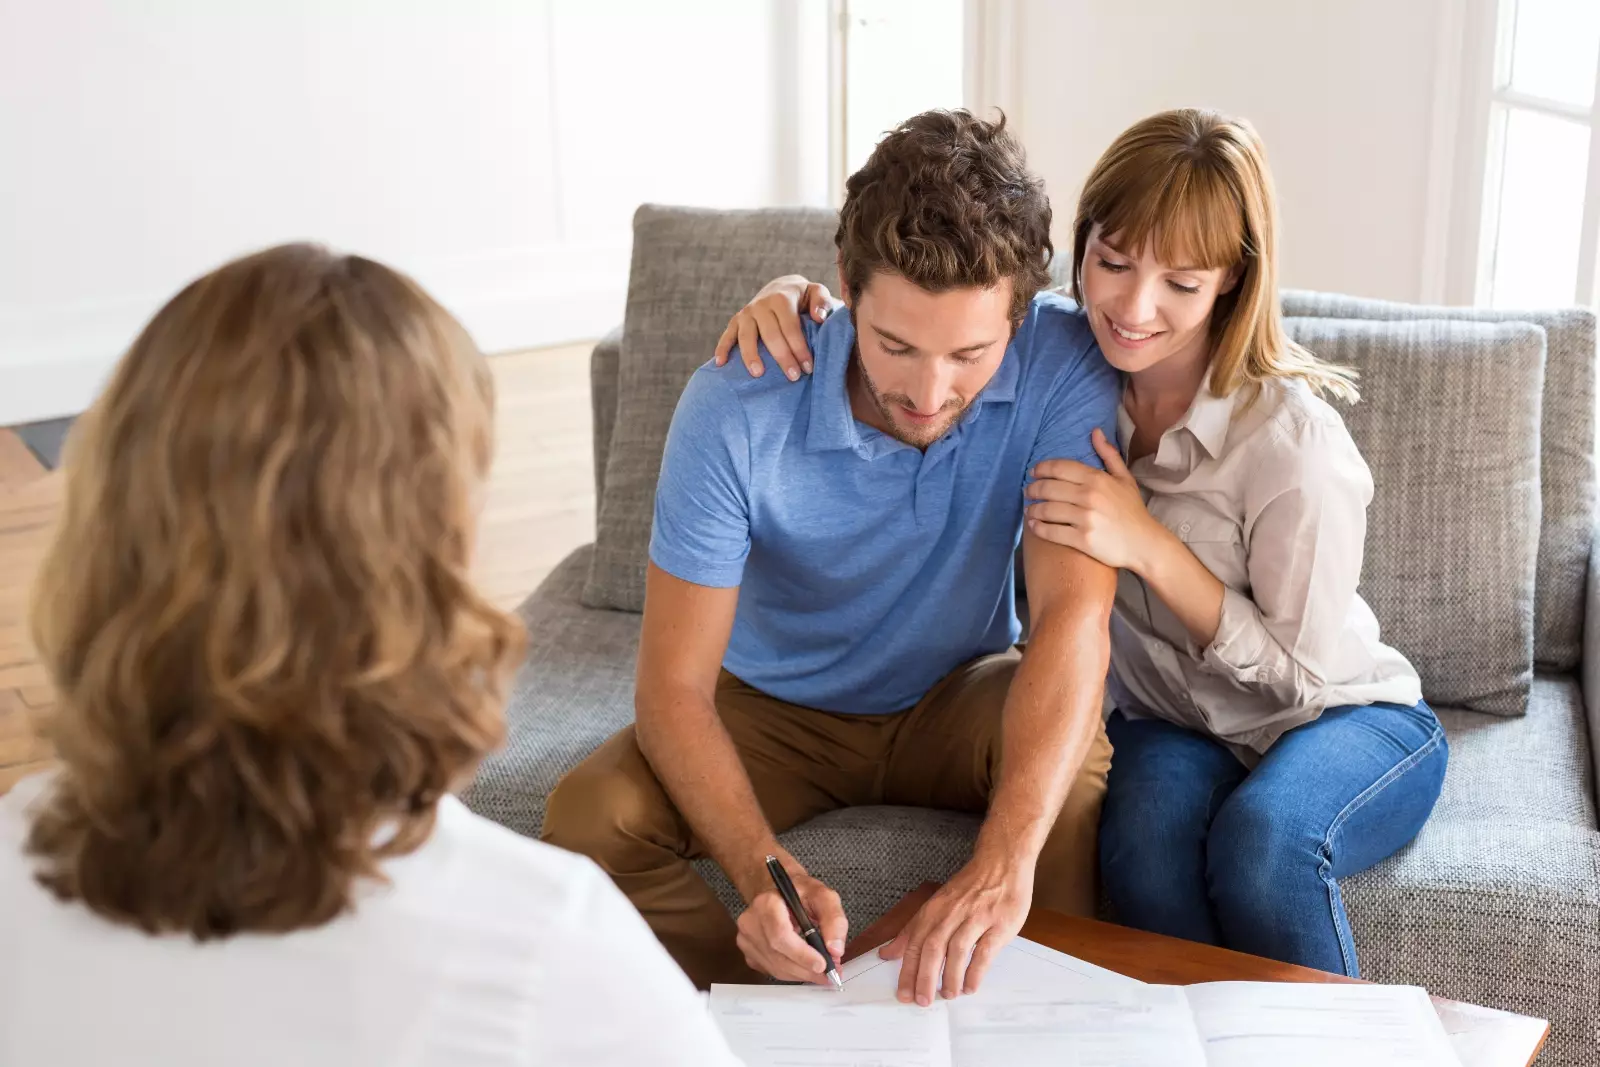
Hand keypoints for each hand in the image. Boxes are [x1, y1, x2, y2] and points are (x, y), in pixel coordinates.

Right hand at [712, 275, 834, 380]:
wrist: (780, 287)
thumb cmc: (803, 297)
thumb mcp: (816, 292)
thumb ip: (822, 302)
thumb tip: (819, 318)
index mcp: (781, 298)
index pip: (790, 326)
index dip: (799, 347)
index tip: (808, 368)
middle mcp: (761, 305)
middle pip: (770, 334)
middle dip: (782, 356)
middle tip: (793, 377)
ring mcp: (746, 313)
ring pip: (746, 336)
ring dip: (751, 355)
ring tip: (758, 374)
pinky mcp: (736, 321)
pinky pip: (727, 336)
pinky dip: (722, 348)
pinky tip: (721, 364)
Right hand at [734, 857, 847, 984]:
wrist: (779, 891)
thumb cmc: (800, 892)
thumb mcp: (823, 896)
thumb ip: (834, 919)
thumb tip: (835, 949)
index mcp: (766, 903)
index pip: (781, 935)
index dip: (801, 954)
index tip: (822, 965)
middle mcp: (751, 922)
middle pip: (778, 956)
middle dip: (806, 968)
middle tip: (830, 974)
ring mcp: (746, 939)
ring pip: (776, 967)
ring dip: (801, 974)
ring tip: (822, 972)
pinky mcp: (749, 952)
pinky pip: (772, 971)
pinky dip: (792, 973)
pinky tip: (805, 967)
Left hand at [880, 856, 1030, 1004]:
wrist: (1001, 863)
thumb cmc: (968, 888)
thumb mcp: (935, 905)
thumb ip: (912, 930)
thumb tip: (887, 953)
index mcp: (934, 910)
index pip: (915, 943)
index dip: (907, 970)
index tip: (903, 993)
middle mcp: (952, 913)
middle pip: (932, 948)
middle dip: (924, 978)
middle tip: (922, 1001)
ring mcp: (976, 918)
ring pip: (957, 950)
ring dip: (950, 977)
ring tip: (948, 995)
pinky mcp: (999, 924)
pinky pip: (984, 951)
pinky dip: (975, 972)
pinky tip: (970, 986)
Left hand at [1025, 428, 1161, 573]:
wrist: (1144, 544)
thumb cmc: (1133, 511)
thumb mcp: (1125, 478)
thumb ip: (1109, 454)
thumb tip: (1094, 431)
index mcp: (1097, 479)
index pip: (1060, 468)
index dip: (1041, 469)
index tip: (1033, 472)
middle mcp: (1089, 496)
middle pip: (1048, 488)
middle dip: (1032, 489)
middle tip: (1027, 492)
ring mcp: (1085, 518)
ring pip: (1046, 510)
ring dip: (1032, 510)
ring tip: (1029, 510)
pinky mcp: (1082, 540)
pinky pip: (1051, 532)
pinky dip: (1038, 528)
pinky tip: (1033, 526)